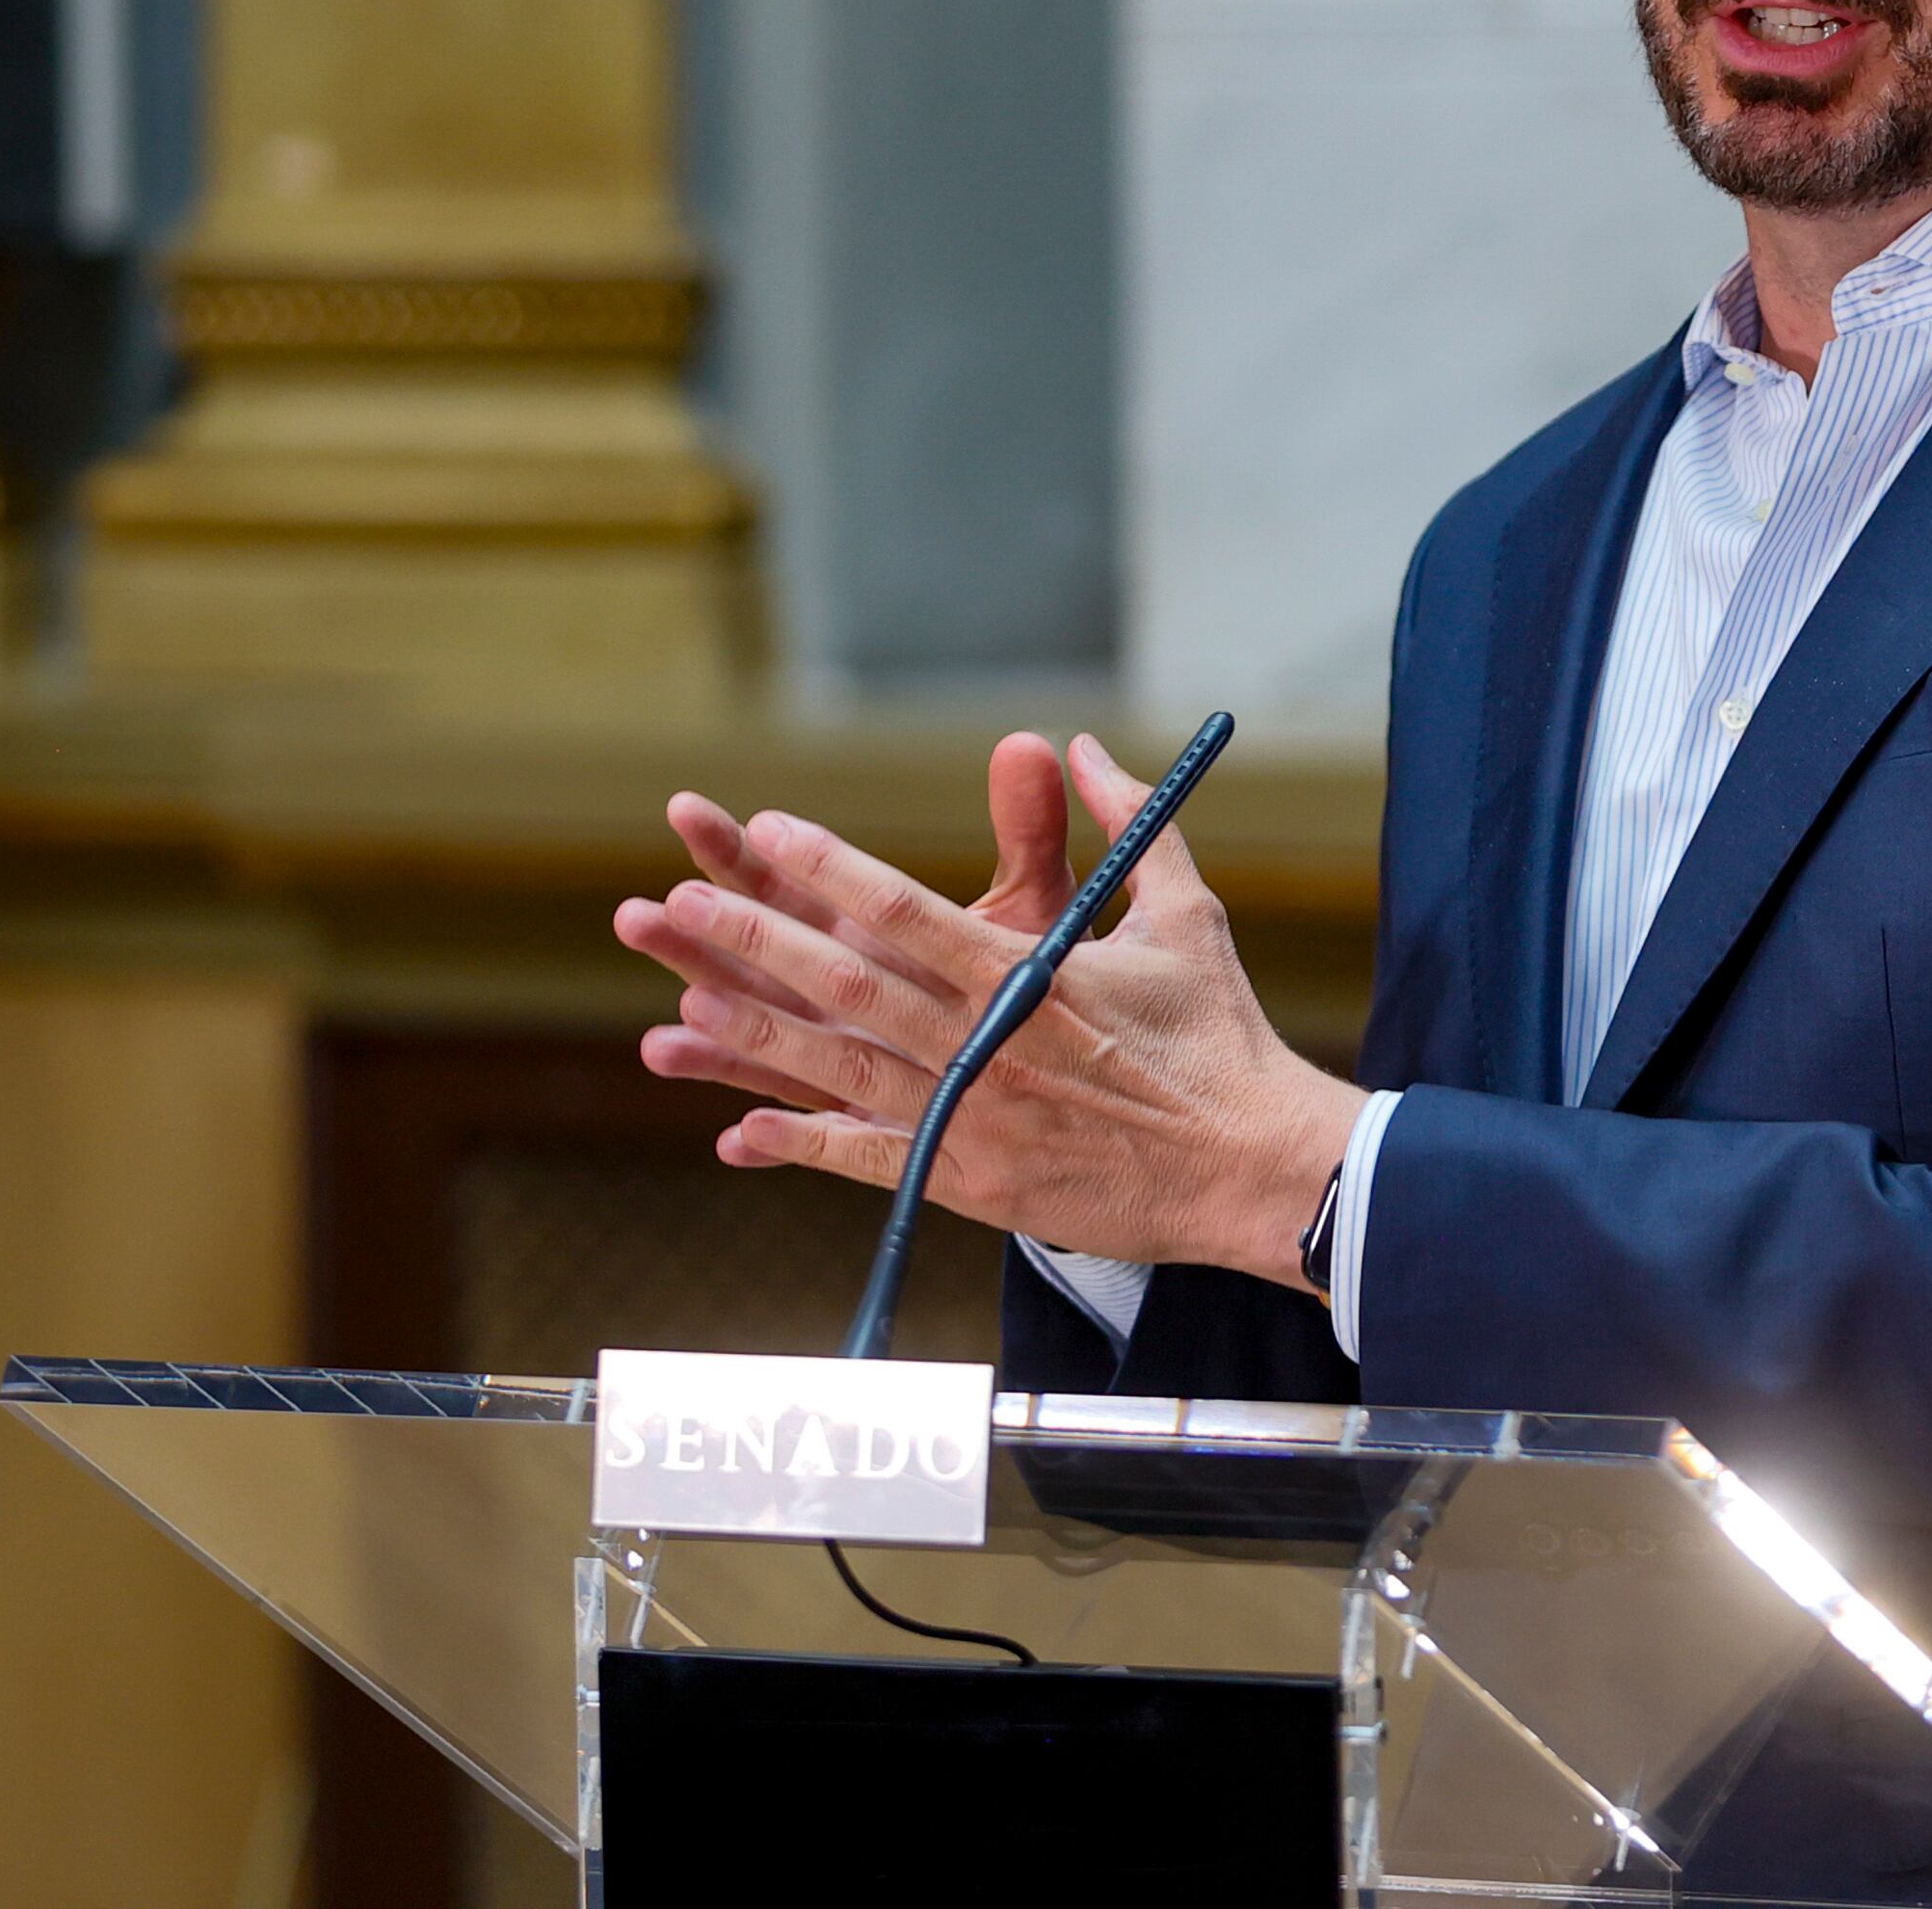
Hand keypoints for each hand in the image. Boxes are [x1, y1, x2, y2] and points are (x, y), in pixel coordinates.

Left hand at [617, 732, 1365, 1287]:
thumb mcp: (1184, 914)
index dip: (830, 871)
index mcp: (1030, 977)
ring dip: (754, 1036)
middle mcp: (987, 1046)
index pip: (909, 912)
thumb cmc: (1222, 1040)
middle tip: (680, 903)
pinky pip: (871, 1162)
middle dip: (756, 941)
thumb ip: (1130, 823)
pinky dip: (804, 1145)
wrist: (1253, 1169)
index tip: (767, 832)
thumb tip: (1080, 745)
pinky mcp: (975, 1185)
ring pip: (841, 1070)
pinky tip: (740, 1130)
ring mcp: (973, 1121)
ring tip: (678, 1005)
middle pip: (849, 985)